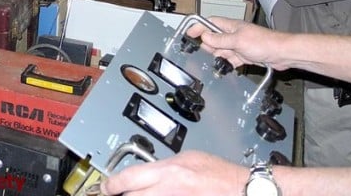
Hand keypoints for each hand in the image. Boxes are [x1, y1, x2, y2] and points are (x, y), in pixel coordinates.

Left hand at [98, 151, 244, 194]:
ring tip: (135, 195)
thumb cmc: (221, 175)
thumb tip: (147, 171)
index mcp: (169, 171)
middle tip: (114, 193)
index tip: (106, 187)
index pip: (129, 177)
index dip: (111, 184)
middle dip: (121, 194)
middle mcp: (169, 189)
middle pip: (132, 195)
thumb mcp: (189, 158)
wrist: (245, 190)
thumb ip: (165, 165)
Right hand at [191, 17, 289, 70]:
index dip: (198, 27)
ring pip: (221, 50)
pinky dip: (225, 64)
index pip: (209, 23)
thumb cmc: (264, 42)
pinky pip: (230, 60)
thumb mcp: (238, 40)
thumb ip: (220, 40)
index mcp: (230, 26)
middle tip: (198, 53)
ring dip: (216, 56)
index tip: (188, 33)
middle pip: (213, 38)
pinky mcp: (243, 56)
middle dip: (206, 45)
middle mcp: (233, 34)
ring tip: (209, 62)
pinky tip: (222, 68)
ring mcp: (238, 46)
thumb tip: (204, 37)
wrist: (281, 54)